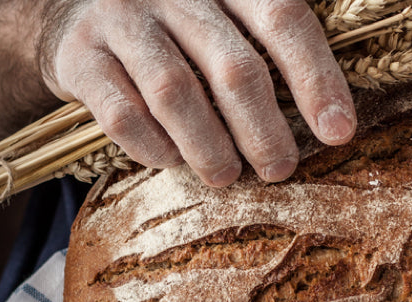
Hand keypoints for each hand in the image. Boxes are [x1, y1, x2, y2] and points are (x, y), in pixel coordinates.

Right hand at [36, 0, 355, 186]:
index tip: (338, 131)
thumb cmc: (174, 27)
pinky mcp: (79, 55)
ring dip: (209, 146)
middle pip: (234, 64)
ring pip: (176, 92)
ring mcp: (122, 17)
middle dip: (264, 128)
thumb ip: (267, 48)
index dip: (317, 78)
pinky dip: (154, 146)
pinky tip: (172, 160)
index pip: (283, 18)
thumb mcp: (223, 17)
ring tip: (227, 175)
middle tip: (280, 167)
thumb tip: (330, 120)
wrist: (72, 14)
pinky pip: (123, 112)